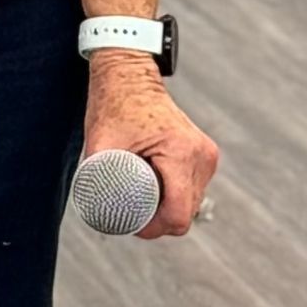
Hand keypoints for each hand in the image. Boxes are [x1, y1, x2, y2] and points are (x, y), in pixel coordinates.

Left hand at [84, 56, 218, 239]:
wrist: (129, 77)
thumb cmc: (114, 106)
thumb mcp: (100, 144)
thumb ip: (99, 179)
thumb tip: (100, 213)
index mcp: (182, 154)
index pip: (178, 215)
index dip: (153, 229)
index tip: (130, 223)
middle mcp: (202, 156)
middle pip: (184, 213)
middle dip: (156, 218)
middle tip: (127, 207)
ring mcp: (207, 156)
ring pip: (189, 203)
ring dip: (165, 205)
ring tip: (138, 187)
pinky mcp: (205, 155)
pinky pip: (191, 189)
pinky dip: (172, 193)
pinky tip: (152, 182)